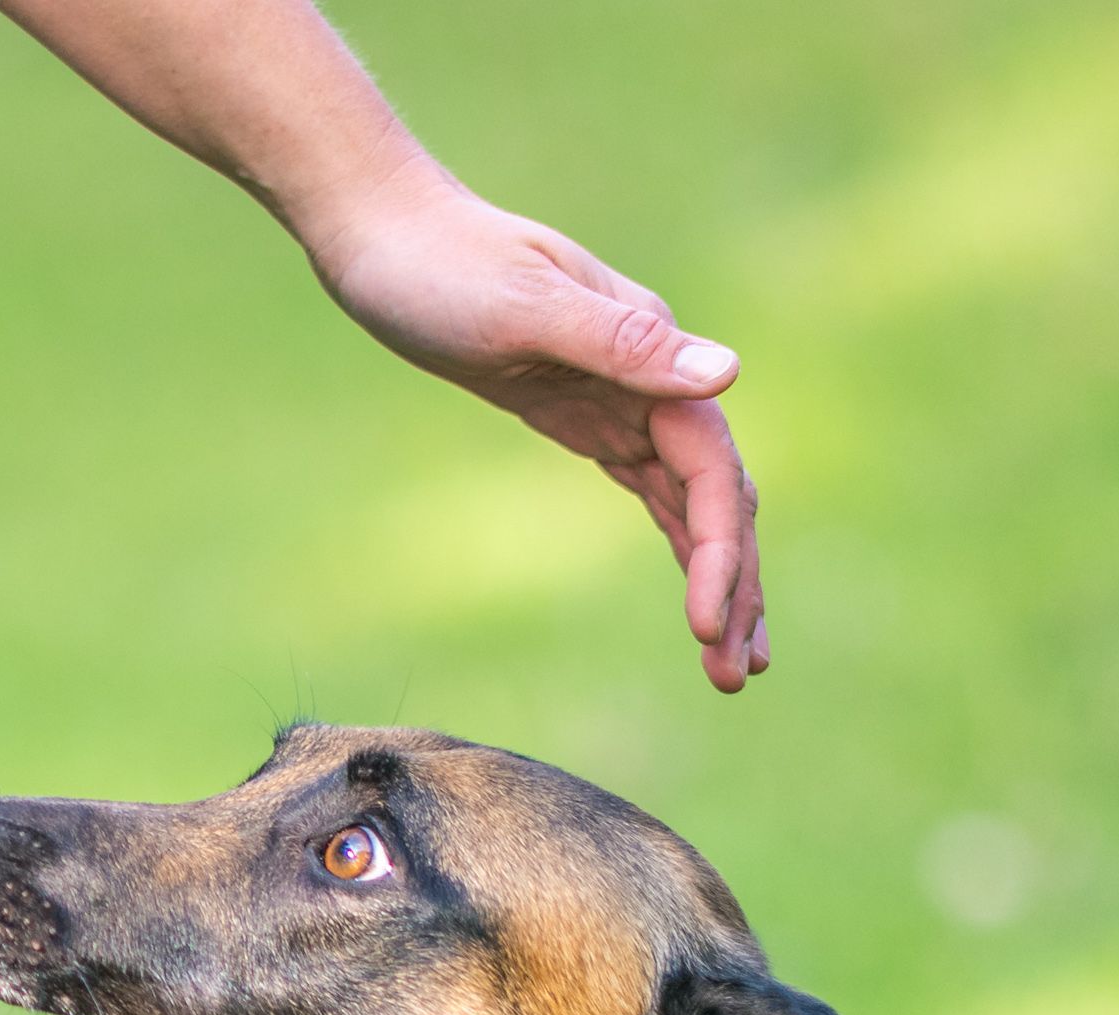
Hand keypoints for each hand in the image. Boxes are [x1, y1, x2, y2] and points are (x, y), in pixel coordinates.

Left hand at [302, 171, 765, 692]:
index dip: (720, 550)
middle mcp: (650, 373)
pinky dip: (680, 542)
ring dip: (717, 577)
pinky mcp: (580, 413)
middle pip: (717, 494)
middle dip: (735, 585)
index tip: (706, 627)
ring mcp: (619, 395)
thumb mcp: (522, 310)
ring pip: (691, 501)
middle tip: (738, 678)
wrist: (380, 232)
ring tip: (729, 664)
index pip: (710, 468)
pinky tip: (695, 595)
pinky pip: (650, 488)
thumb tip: (728, 372)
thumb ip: (624, 345)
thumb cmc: (439, 267)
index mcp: (649, 348)